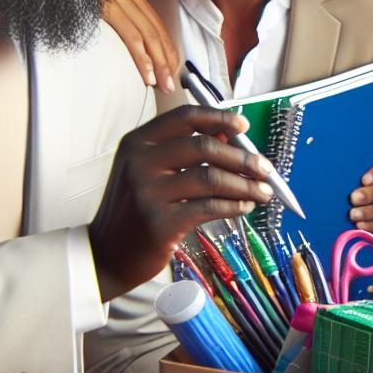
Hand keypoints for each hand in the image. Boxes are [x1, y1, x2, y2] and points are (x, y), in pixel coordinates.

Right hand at [89, 105, 274, 300]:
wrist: (106, 254)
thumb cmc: (135, 209)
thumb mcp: (150, 171)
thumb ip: (184, 150)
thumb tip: (229, 135)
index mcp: (138, 142)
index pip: (184, 118)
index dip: (218, 118)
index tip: (244, 127)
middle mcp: (139, 162)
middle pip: (204, 147)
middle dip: (242, 158)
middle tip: (265, 169)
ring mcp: (147, 193)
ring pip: (211, 178)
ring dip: (245, 185)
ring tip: (263, 191)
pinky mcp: (159, 223)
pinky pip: (209, 208)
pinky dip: (234, 206)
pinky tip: (245, 208)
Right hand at [103, 0, 177, 90]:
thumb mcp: (99, 0)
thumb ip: (117, 15)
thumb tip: (131, 44)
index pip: (157, 25)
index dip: (168, 50)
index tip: (172, 71)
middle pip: (157, 32)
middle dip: (167, 61)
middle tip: (171, 85)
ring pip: (148, 35)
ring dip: (159, 63)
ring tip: (162, 84)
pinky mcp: (105, 5)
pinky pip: (130, 35)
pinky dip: (142, 56)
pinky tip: (147, 73)